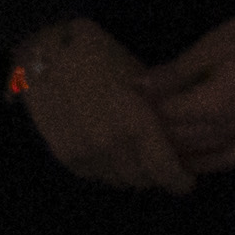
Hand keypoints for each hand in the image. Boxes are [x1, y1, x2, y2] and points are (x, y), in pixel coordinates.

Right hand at [12, 19, 194, 196]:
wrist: (47, 53)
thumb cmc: (102, 56)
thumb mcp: (141, 78)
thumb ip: (158, 110)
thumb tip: (175, 134)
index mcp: (136, 123)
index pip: (163, 169)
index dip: (179, 180)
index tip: (187, 181)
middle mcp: (110, 146)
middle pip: (140, 180)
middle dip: (156, 177)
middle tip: (165, 168)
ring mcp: (84, 155)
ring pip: (117, 181)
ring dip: (132, 175)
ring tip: (141, 162)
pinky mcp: (64, 157)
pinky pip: (95, 175)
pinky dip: (109, 171)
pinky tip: (115, 156)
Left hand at [136, 7, 234, 175]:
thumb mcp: (217, 43)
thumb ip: (177, 71)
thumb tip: (137, 87)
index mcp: (215, 103)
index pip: (167, 118)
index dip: (144, 112)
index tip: (128, 104)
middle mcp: (229, 129)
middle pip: (180, 139)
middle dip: (155, 131)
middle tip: (136, 122)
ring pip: (201, 154)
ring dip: (175, 151)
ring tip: (154, 142)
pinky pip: (228, 160)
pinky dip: (205, 163)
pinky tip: (190, 161)